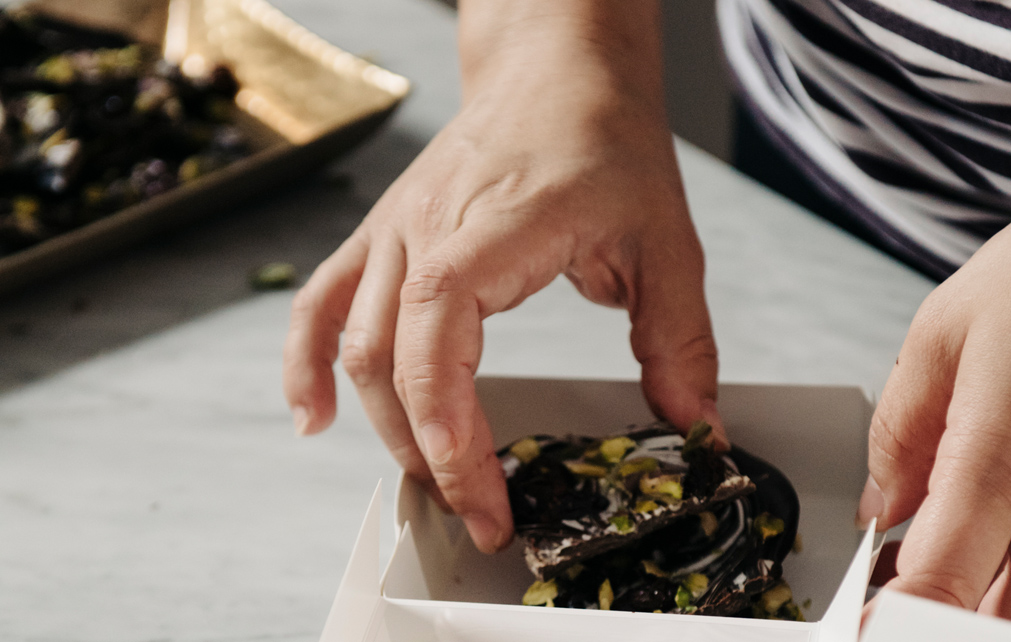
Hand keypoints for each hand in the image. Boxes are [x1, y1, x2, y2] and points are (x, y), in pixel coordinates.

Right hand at [283, 1, 722, 553]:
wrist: (558, 70)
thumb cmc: (603, 137)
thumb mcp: (665, 241)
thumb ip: (679, 339)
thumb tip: (695, 426)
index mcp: (488, 234)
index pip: (437, 346)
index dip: (451, 436)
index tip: (488, 502)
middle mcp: (423, 231)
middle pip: (386, 362)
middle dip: (427, 454)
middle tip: (477, 513)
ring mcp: (393, 231)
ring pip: (350, 343)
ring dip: (383, 425)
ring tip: (427, 482)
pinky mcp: (385, 234)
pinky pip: (320, 302)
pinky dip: (306, 364)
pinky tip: (314, 416)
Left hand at [860, 145, 1010, 630]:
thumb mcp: (944, 332)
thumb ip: (900, 432)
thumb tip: (881, 508)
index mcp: (1004, 457)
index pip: (940, 588)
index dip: (893, 625)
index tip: (864, 626)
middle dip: (951, 629)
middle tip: (908, 603)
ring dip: (992, 586)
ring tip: (952, 533)